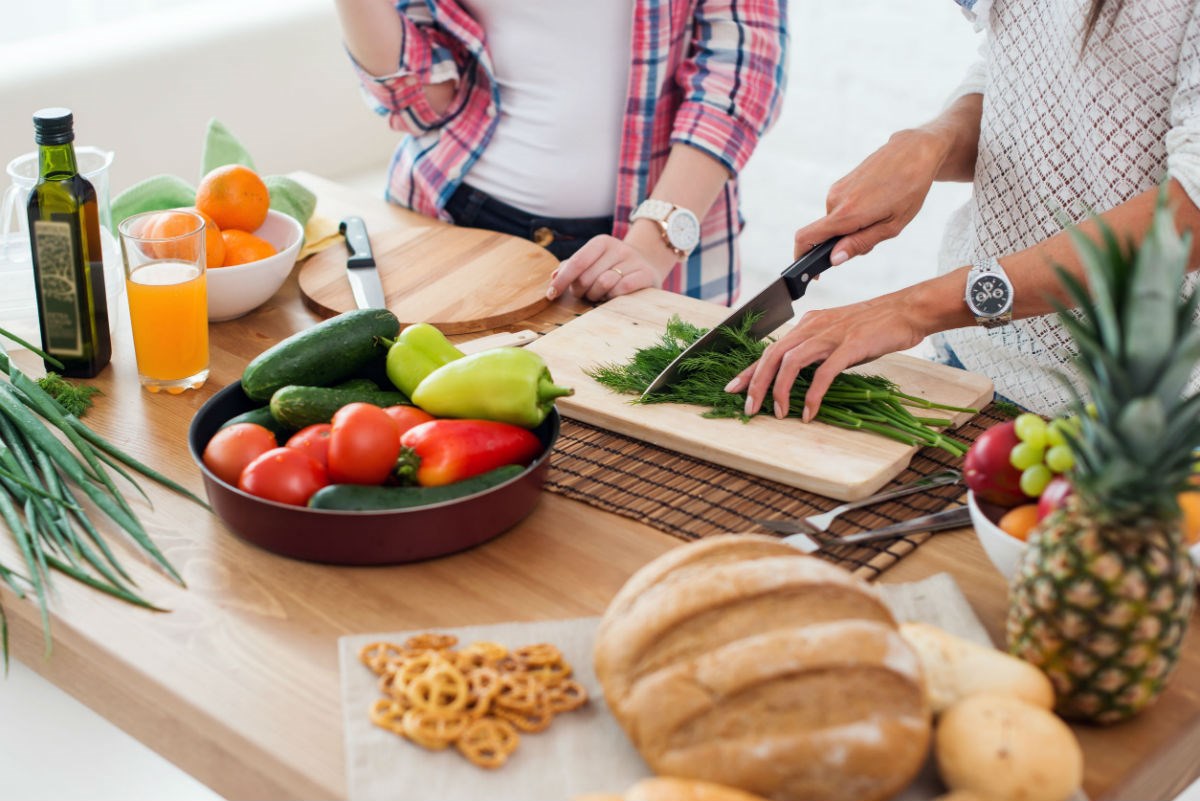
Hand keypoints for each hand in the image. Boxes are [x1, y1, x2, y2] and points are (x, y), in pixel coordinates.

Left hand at [546, 235, 665, 301]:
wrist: (649, 264)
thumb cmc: (613, 267)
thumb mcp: (593, 262)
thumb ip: (572, 268)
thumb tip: (554, 276)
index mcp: (602, 242)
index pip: (577, 262)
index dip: (562, 280)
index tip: (551, 295)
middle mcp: (618, 247)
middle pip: (587, 276)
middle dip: (580, 291)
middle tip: (585, 295)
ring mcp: (634, 260)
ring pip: (604, 283)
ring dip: (596, 296)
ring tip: (599, 296)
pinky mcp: (646, 274)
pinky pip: (622, 289)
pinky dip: (613, 297)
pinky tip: (612, 298)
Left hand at [724, 291, 930, 420]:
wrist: (907, 310)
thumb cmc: (875, 326)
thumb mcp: (836, 336)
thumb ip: (817, 352)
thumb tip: (798, 377)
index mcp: (808, 324)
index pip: (771, 348)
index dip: (750, 370)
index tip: (733, 388)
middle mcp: (813, 326)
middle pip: (773, 355)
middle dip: (756, 383)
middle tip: (749, 408)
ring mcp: (831, 335)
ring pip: (791, 362)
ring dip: (779, 389)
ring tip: (778, 413)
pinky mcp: (850, 346)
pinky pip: (823, 372)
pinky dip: (813, 394)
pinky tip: (809, 411)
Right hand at [794, 128, 949, 266]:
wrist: (914, 151)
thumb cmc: (910, 188)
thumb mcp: (891, 225)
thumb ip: (860, 243)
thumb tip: (834, 259)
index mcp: (847, 213)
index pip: (806, 238)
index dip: (802, 258)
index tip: (813, 272)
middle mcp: (835, 200)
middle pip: (825, 235)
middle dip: (843, 244)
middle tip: (875, 235)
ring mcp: (836, 189)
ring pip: (834, 222)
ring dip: (851, 228)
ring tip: (880, 215)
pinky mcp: (841, 183)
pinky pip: (839, 209)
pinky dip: (853, 216)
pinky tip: (876, 204)